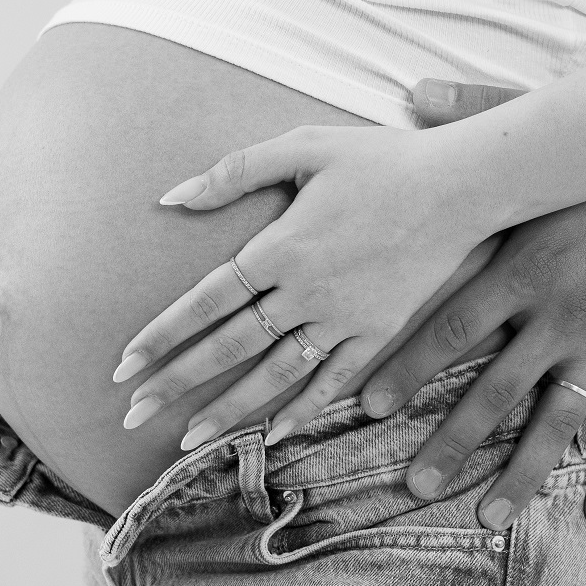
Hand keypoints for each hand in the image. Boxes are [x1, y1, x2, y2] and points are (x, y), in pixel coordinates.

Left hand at [117, 124, 499, 450]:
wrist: (462, 186)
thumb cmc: (383, 158)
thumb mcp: (304, 145)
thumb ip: (234, 171)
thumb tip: (172, 197)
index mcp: (281, 246)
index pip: (205, 300)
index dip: (161, 334)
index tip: (122, 365)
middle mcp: (307, 291)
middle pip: (229, 347)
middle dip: (176, 383)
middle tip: (132, 415)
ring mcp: (344, 318)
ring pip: (275, 374)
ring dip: (229, 409)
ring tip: (189, 439)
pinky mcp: (379, 331)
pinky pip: (335, 380)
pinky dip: (303, 410)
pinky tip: (272, 434)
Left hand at [360, 80, 585, 530]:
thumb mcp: (542, 140)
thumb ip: (476, 120)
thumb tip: (413, 91)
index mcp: (521, 268)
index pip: (449, 328)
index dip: (405, 369)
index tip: (366, 404)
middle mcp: (555, 317)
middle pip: (492, 391)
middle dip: (449, 441)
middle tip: (411, 483)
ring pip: (552, 424)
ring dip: (519, 473)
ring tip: (487, 518)